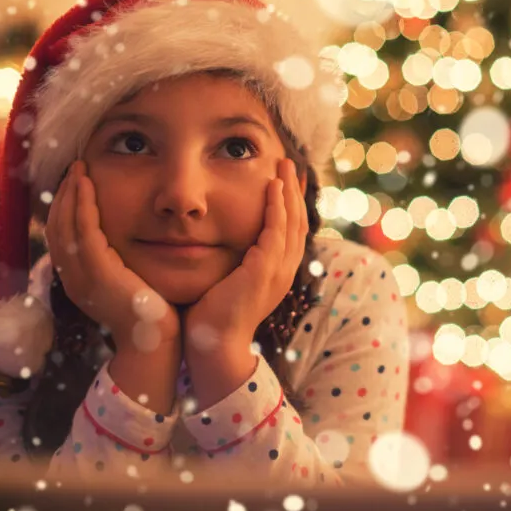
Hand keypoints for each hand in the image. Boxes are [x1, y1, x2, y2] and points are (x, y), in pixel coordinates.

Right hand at [45, 161, 178, 351]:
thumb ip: (120, 260)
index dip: (63, 206)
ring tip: (78, 168)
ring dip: (69, 193)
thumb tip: (125, 240)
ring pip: (64, 224)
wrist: (157, 342)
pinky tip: (87, 184)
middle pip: (55, 226)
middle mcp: (72, 278)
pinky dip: (82, 204)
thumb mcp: (127, 281)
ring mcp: (82, 276)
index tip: (74, 182)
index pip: (60, 235)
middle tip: (74, 167)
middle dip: (62, 194)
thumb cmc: (151, 313)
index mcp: (78, 280)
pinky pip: (83, 230)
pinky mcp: (98, 273)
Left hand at [183, 158, 307, 351]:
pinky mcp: (264, 270)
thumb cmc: (212, 318)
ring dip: (288, 191)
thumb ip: (231, 262)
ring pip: (291, 222)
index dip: (291, 204)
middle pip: (298, 222)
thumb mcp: (228, 282)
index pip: (291, 232)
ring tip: (283, 166)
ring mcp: (278, 271)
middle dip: (294, 191)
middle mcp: (284, 271)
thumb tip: (215, 243)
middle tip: (289, 163)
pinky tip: (273, 187)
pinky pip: (276, 230)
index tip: (288, 181)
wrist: (213, 346)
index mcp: (277, 274)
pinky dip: (276, 207)